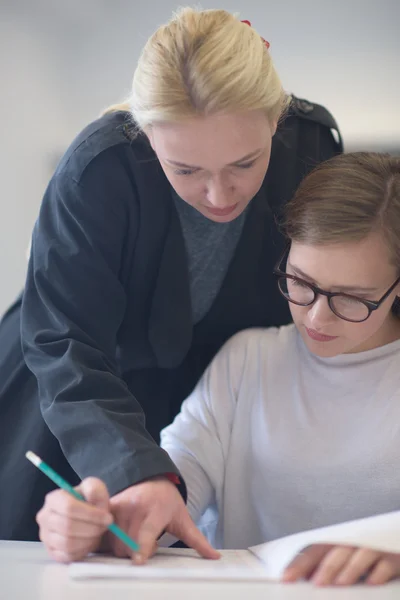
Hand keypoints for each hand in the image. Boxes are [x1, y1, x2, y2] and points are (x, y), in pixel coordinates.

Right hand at [36, 477, 112, 562]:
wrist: (87, 518)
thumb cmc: (89, 502)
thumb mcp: (94, 488)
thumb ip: (94, 488)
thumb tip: (91, 494)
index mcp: (54, 498)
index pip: (69, 508)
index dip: (90, 515)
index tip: (107, 518)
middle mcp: (44, 517)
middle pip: (68, 527)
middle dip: (92, 528)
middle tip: (105, 526)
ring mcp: (45, 536)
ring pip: (68, 543)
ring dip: (89, 540)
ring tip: (97, 533)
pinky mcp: (51, 552)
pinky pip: (68, 556)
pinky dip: (83, 551)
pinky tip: (90, 542)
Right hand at [107, 476, 219, 563]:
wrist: (152, 478)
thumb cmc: (168, 501)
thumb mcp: (183, 518)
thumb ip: (197, 540)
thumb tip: (214, 557)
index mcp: (157, 509)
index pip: (147, 532)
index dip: (143, 547)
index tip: (139, 560)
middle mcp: (137, 506)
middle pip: (128, 544)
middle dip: (137, 551)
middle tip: (148, 541)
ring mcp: (122, 504)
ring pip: (115, 541)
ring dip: (124, 546)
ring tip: (137, 535)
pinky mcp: (110, 505)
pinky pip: (105, 531)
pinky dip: (110, 538)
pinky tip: (122, 532)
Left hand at [283, 544, 399, 585]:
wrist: (393, 546)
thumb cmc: (364, 554)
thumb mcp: (342, 558)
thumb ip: (324, 565)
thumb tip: (304, 577)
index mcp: (336, 542)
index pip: (314, 550)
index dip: (300, 563)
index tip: (286, 577)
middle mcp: (353, 541)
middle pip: (337, 551)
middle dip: (326, 567)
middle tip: (316, 583)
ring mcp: (374, 546)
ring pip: (361, 554)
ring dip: (350, 568)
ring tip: (340, 583)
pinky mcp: (393, 556)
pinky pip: (386, 562)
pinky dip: (379, 571)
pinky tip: (371, 582)